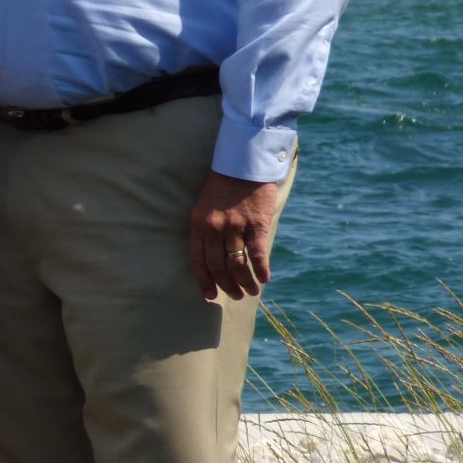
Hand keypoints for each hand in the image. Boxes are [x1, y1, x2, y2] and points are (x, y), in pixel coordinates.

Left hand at [188, 170, 280, 301]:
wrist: (241, 166)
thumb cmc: (221, 188)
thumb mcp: (203, 208)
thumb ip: (206, 232)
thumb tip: (212, 260)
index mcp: (198, 225)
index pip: (198, 261)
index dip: (204, 281)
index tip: (210, 296)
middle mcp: (215, 229)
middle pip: (219, 266)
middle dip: (227, 286)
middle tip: (235, 295)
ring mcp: (236, 227)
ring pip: (238, 264)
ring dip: (245, 282)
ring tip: (251, 292)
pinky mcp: (257, 224)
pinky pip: (258, 253)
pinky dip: (261, 269)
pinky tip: (264, 278)